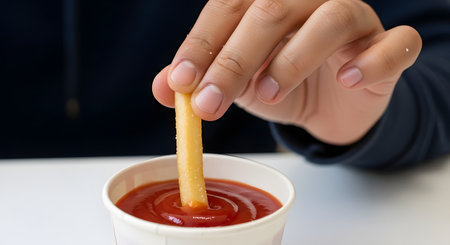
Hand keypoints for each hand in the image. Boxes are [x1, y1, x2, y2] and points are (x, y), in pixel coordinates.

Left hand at [153, 0, 421, 144]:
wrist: (333, 103)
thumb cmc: (282, 84)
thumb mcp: (238, 83)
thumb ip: (203, 80)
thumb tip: (162, 88)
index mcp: (270, 2)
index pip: (229, 7)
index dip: (202, 44)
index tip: (180, 83)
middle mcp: (312, 1)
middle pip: (272, 9)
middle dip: (234, 60)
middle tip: (209, 104)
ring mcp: (357, 20)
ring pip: (331, 19)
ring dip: (293, 58)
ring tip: (266, 95)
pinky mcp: (389, 48)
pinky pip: (395, 44)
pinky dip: (372, 60)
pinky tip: (347, 78)